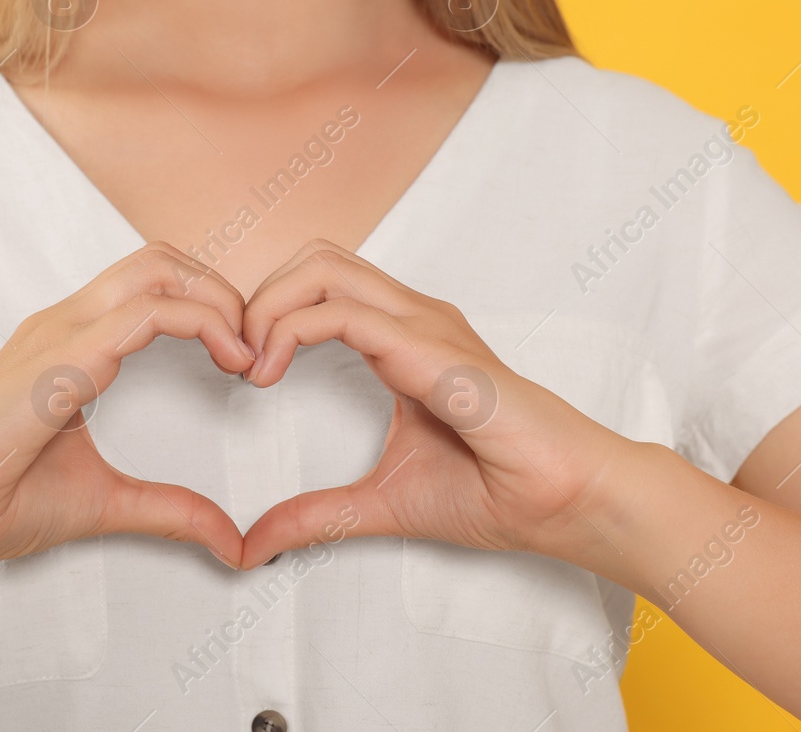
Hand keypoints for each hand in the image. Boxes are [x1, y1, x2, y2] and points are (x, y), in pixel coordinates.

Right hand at [0, 243, 257, 569]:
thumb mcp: (105, 503)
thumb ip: (169, 512)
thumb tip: (229, 542)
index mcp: (72, 342)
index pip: (153, 285)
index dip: (210, 307)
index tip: (244, 362)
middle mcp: (68, 322)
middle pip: (162, 259)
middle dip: (221, 290)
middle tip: (254, 347)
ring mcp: (62, 330)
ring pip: (159, 268)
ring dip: (218, 299)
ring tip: (245, 351)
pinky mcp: (62, 355)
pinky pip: (146, 312)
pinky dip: (202, 322)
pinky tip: (229, 360)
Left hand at [237, 240, 637, 571]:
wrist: (564, 501)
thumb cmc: (498, 489)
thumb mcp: (380, 504)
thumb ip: (318, 516)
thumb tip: (256, 543)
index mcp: (403, 337)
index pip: (321, 284)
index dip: (267, 314)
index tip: (240, 374)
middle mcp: (412, 317)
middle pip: (314, 257)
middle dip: (258, 297)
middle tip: (235, 361)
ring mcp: (424, 325)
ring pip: (322, 267)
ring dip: (268, 306)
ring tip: (250, 366)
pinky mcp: (432, 350)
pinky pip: (345, 314)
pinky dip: (290, 331)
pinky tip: (270, 374)